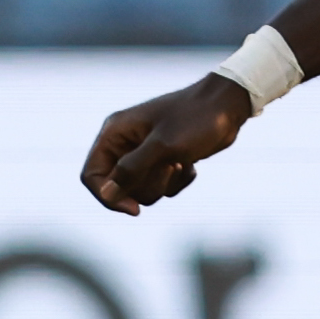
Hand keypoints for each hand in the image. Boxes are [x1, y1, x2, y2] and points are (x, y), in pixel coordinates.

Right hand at [81, 76, 252, 214]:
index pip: (92, 175)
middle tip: (169, 167)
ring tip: (180, 162)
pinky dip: (178, 182)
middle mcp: (125, 143)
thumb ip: (132, 170)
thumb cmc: (195, 120)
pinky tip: (190, 163)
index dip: (107, 196)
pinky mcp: (164, 161)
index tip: (134, 210)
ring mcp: (145, 153)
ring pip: (142, 191)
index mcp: (114, 133)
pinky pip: (162, 188)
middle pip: (119, 187)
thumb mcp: (163, 147)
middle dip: (146, 185)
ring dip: (164, 184)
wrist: (228, 108)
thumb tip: (108, 194)